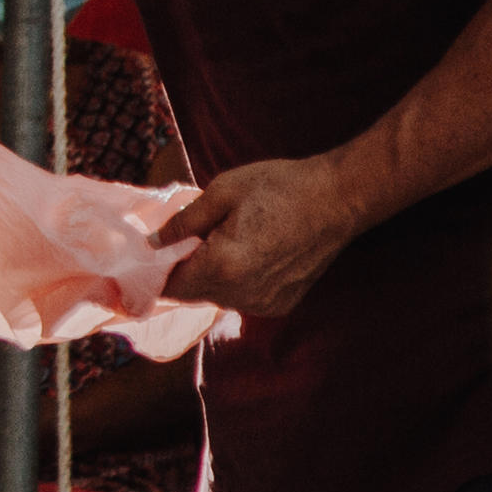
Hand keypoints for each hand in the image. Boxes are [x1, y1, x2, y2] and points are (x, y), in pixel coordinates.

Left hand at [167, 149, 376, 322]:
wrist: (338, 199)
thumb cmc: (280, 187)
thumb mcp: (222, 191)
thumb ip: (182, 222)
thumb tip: (152, 242)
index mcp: (222, 266)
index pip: (171, 286)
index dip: (159, 269)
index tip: (159, 248)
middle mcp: (241, 294)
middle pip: (193, 293)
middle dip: (185, 269)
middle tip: (195, 235)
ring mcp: (264, 304)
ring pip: (218, 297)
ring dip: (211, 275)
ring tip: (227, 239)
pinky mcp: (281, 305)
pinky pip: (243, 298)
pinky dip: (237, 281)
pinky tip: (252, 252)